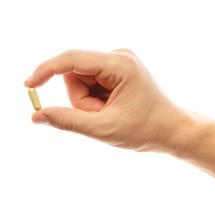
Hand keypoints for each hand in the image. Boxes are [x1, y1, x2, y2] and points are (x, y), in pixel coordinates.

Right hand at [24, 49, 188, 151]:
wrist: (171, 131)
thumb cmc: (146, 130)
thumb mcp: (105, 128)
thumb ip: (69, 121)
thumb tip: (37, 115)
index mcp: (119, 64)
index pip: (71, 60)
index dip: (45, 71)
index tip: (28, 87)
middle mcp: (119, 57)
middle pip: (74, 73)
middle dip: (81, 100)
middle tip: (101, 116)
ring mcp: (118, 63)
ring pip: (81, 81)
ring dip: (88, 102)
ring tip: (110, 114)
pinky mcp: (117, 71)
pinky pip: (91, 84)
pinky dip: (95, 101)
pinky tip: (112, 109)